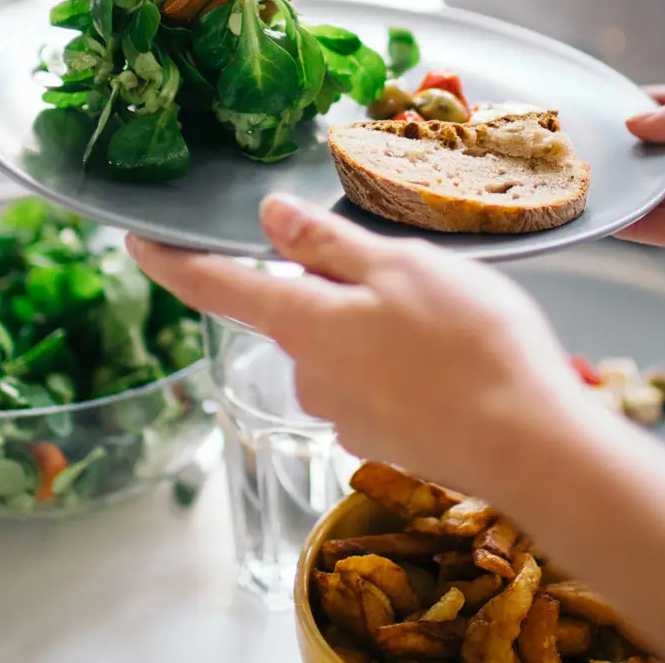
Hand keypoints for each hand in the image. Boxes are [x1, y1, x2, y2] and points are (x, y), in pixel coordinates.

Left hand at [126, 196, 592, 493]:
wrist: (529, 446)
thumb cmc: (469, 345)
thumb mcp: (400, 267)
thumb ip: (327, 245)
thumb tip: (268, 216)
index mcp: (302, 324)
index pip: (214, 286)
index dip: (170, 260)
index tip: (135, 240)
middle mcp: (309, 376)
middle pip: (298, 312)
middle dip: (335, 287)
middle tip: (405, 267)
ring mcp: (346, 415)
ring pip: (344, 347)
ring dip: (378, 326)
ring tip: (451, 316)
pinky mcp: (385, 439)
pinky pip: (380, 383)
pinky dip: (406, 365)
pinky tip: (456, 360)